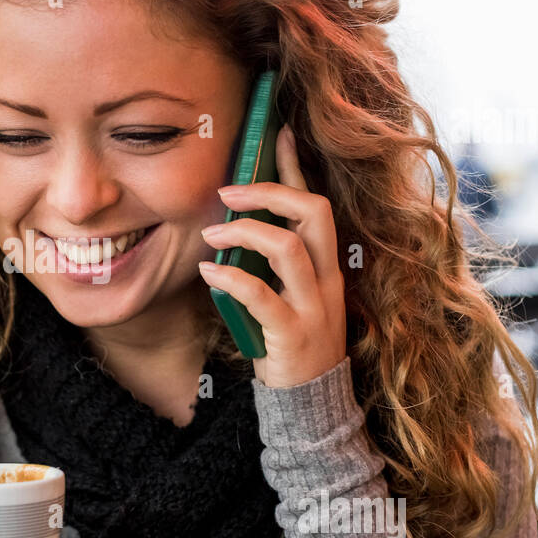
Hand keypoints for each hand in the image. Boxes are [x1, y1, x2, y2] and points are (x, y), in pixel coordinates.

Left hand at [198, 124, 346, 388]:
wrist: (312, 404)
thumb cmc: (291, 343)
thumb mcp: (287, 295)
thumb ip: (270, 264)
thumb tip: (233, 225)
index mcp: (327, 265)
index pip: (316, 204)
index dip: (297, 167)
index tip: (278, 132)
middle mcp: (327, 279)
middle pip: (314, 213)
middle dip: (270, 192)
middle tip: (228, 191)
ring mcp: (314, 307)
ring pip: (289, 248)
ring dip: (245, 231)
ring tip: (211, 232)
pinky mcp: (293, 335)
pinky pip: (263, 296)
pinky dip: (232, 278)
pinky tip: (210, 273)